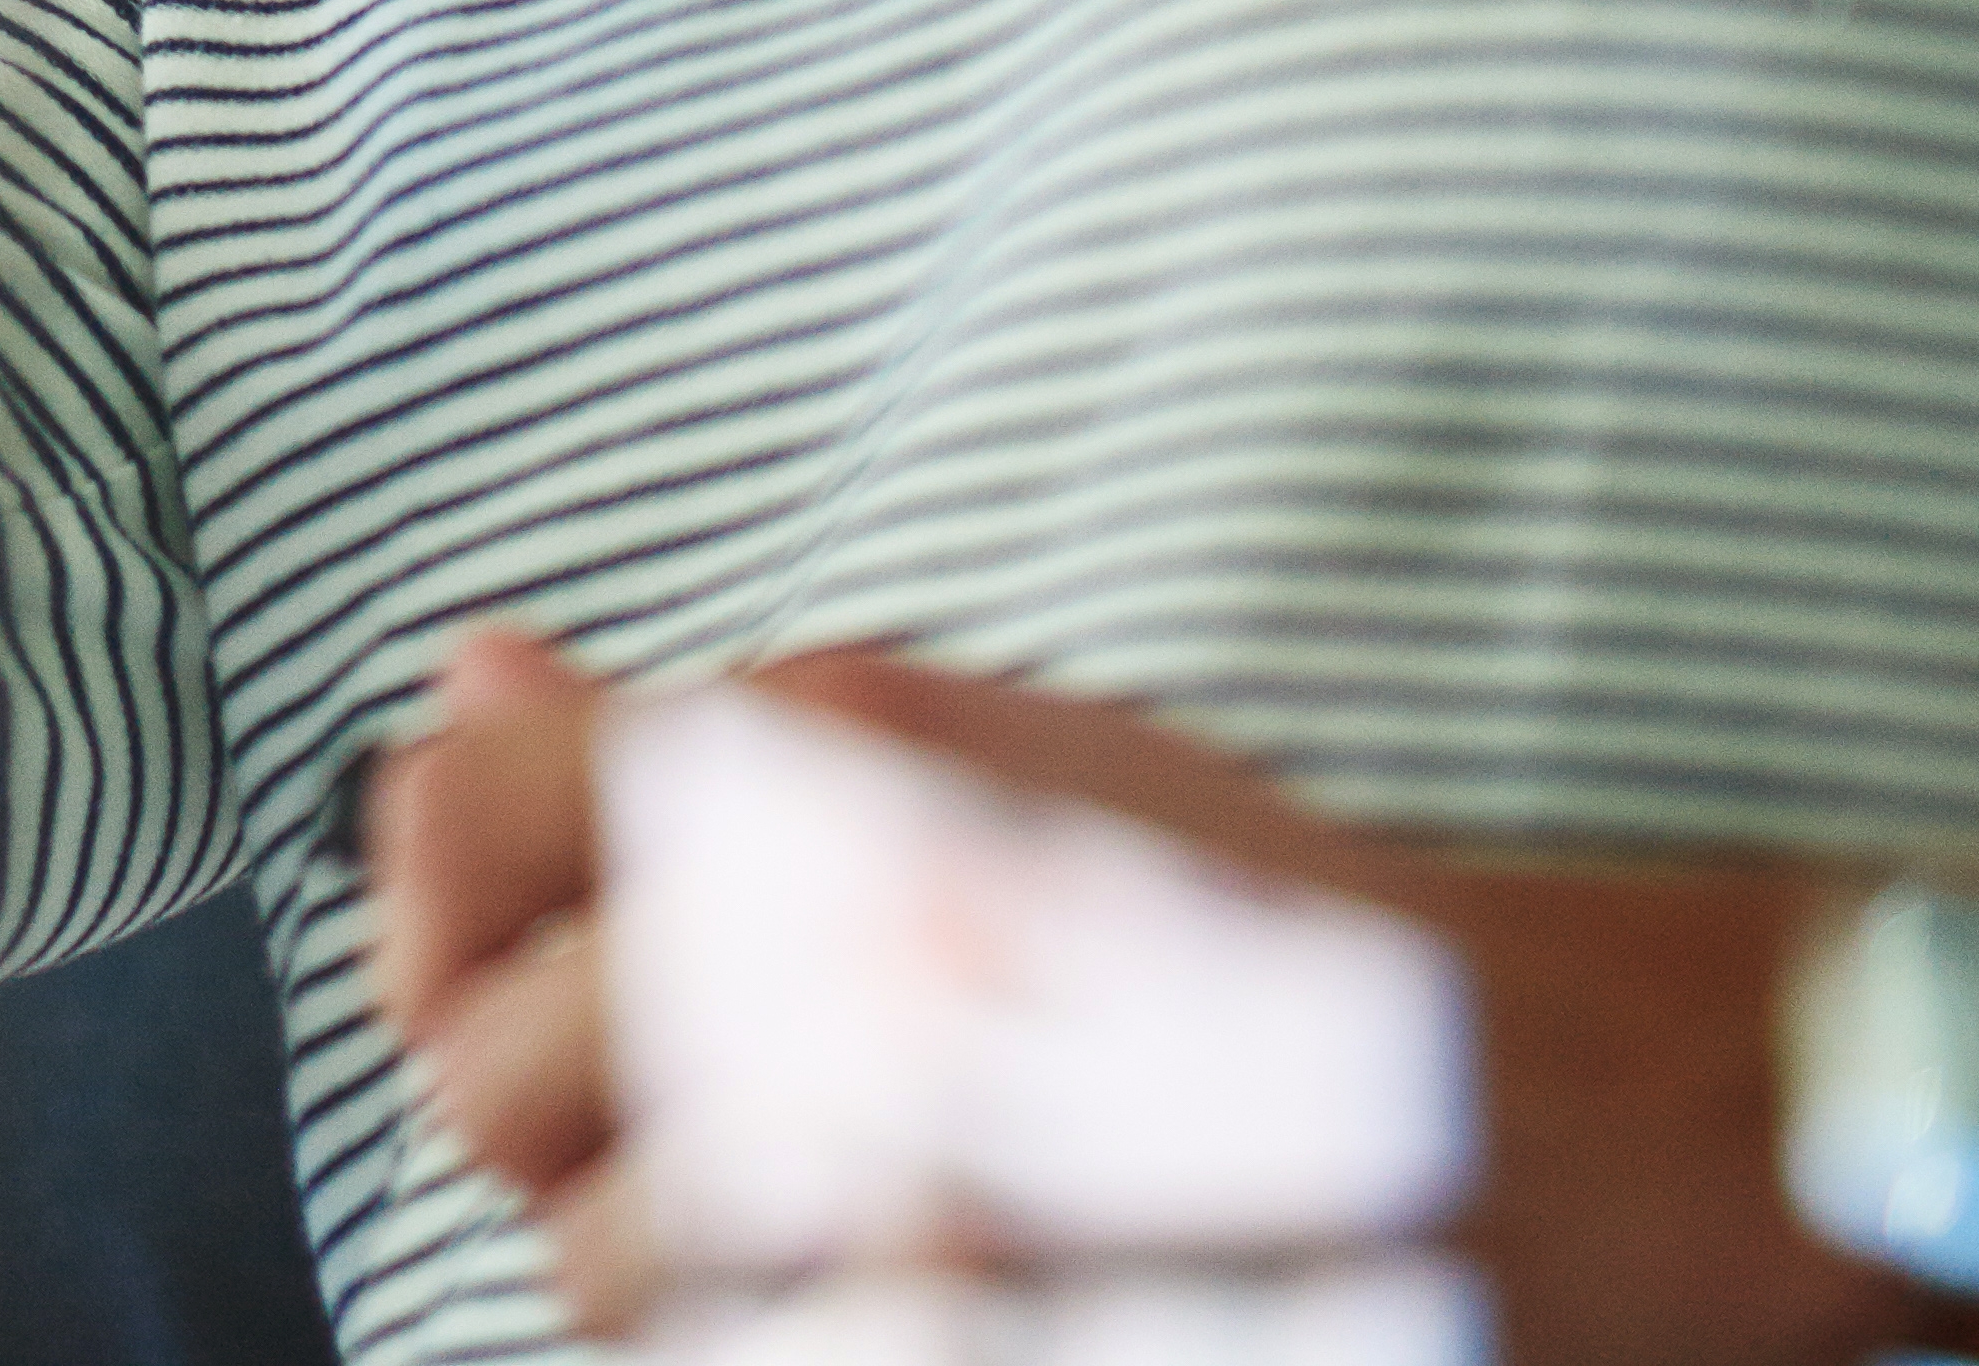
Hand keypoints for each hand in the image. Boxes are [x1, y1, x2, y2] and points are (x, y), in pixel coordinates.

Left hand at [368, 625, 1890, 1359]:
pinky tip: (881, 1281)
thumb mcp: (982, 755)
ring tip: (822, 1197)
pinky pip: (737, 1359)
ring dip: (664, 1253)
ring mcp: (910, 1182)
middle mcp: (843, 969)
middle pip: (489, 1082)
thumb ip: (696, 744)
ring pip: (598, 1272)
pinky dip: (776, 1330)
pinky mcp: (960, 1334)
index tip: (463, 927)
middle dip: (540, 1102)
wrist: (1556, 1111)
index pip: (458, 829)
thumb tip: (466, 680)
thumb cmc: (1256, 923)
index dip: (422, 898)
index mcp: (834, 788)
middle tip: (688, 1095)